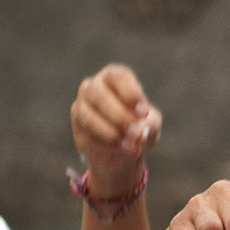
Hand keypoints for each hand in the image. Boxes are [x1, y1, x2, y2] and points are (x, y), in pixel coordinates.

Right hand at [70, 63, 162, 196]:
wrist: (121, 152)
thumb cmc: (138, 128)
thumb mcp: (151, 125)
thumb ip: (148, 126)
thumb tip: (137, 134)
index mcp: (114, 77)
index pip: (119, 77)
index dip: (131, 94)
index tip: (143, 113)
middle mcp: (93, 86)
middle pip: (100, 96)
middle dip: (119, 117)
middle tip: (136, 133)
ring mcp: (81, 105)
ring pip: (89, 117)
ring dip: (111, 134)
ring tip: (130, 147)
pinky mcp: (77, 127)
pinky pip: (87, 136)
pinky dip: (105, 145)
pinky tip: (119, 149)